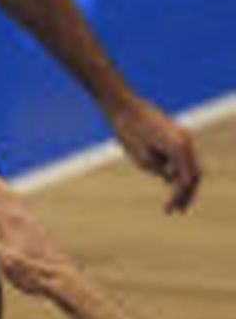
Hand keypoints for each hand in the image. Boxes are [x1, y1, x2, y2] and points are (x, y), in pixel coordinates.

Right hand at [0, 163, 77, 297]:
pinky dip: (10, 193)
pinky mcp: (33, 225)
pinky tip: (9, 194)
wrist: (59, 278)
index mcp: (8, 222)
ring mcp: (26, 218)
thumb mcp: (7, 263)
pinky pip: (18, 201)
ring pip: (5, 194)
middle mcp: (18, 215)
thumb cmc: (32, 275)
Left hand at [109, 95, 200, 213]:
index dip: (179, 197)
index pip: (187, 179)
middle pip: (194, 173)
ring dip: (184, 185)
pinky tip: (171, 185)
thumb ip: (160, 170)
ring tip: (175, 204)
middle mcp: (186, 140)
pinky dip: (180, 172)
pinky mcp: (176, 135)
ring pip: (191, 166)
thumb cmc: (129, 132)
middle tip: (176, 211)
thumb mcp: (142, 158)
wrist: (124, 107)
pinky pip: (183, 158)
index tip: (170, 211)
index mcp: (179, 146)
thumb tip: (172, 179)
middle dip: (186, 194)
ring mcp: (183, 136)